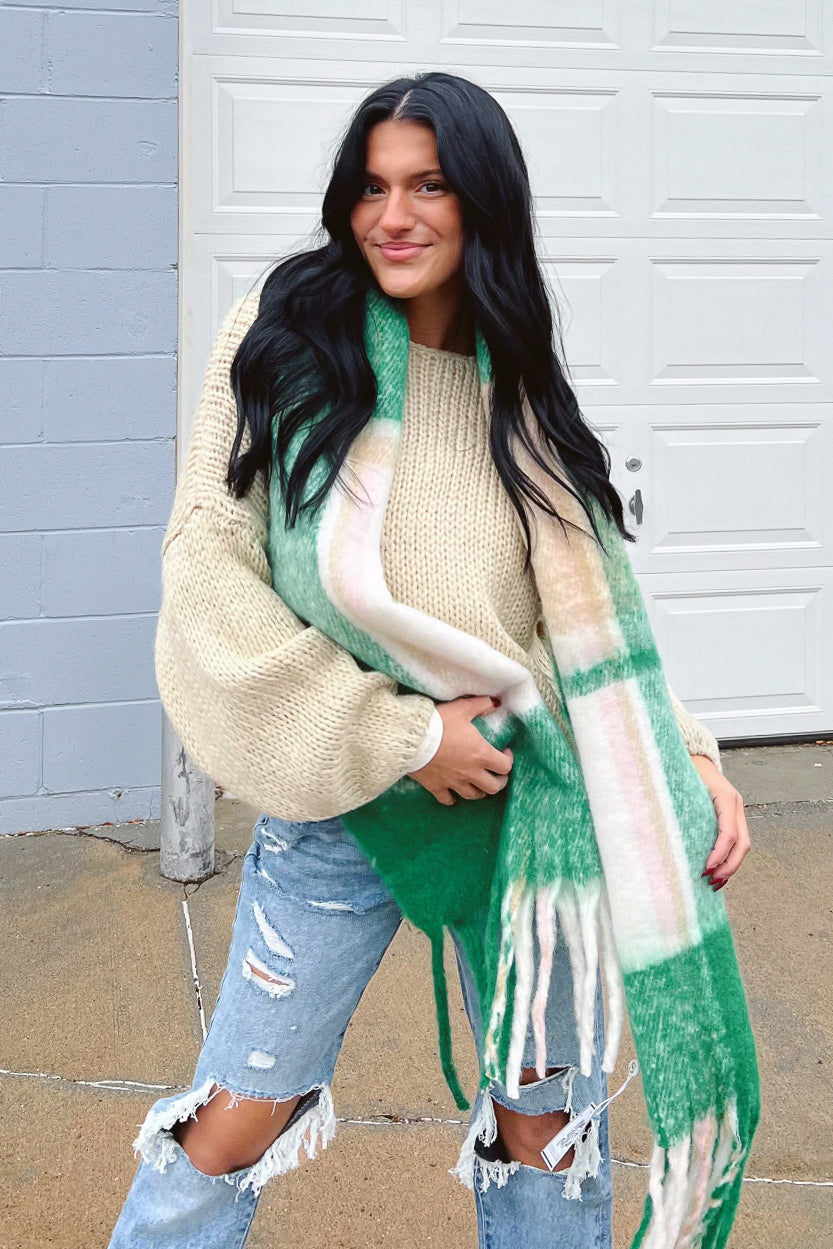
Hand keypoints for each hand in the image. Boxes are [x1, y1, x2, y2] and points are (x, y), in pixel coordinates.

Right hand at [407, 695, 512, 806]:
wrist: (411, 739)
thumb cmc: (439, 723)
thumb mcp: (462, 708)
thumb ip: (481, 705)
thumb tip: (495, 703)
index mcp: (481, 754)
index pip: (504, 766)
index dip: (508, 760)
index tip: (504, 752)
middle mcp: (470, 772)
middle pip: (493, 787)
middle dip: (499, 782)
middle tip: (497, 773)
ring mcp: (454, 782)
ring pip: (473, 796)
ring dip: (479, 791)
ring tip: (479, 784)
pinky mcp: (436, 787)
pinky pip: (447, 800)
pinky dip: (452, 799)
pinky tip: (452, 795)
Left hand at [690, 755, 750, 890]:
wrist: (694, 755)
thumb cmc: (684, 770)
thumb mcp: (683, 787)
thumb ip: (682, 809)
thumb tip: (670, 839)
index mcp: (725, 797)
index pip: (728, 833)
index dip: (719, 854)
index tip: (706, 868)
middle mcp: (735, 804)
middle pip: (743, 843)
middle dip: (730, 865)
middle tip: (713, 881)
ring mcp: (737, 809)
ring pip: (744, 843)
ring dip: (731, 865)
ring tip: (716, 881)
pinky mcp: (733, 814)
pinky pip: (738, 839)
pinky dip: (730, 856)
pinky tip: (719, 868)